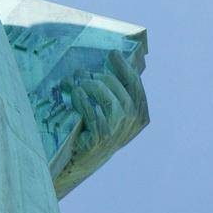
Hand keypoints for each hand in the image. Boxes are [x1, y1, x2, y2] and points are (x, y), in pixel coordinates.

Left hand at [58, 52, 146, 191]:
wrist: (80, 158)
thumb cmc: (94, 128)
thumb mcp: (110, 110)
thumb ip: (115, 89)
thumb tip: (110, 58)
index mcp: (139, 116)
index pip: (136, 86)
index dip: (125, 68)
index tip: (113, 53)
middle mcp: (131, 124)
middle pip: (118, 89)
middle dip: (98, 76)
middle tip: (81, 72)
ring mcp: (117, 133)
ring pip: (107, 99)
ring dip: (89, 86)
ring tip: (74, 83)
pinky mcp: (101, 139)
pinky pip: (92, 112)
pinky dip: (82, 100)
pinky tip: (74, 94)